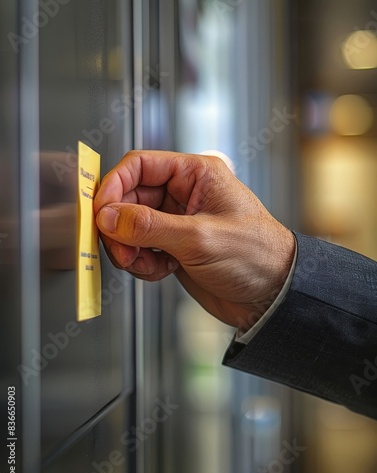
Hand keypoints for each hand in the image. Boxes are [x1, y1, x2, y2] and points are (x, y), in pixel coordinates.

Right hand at [94, 150, 294, 330]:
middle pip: (130, 198)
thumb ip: (150, 226)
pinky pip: (140, 248)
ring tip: (145, 264)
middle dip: (120, 226)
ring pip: (131, 226)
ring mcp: (177, 221)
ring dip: (129, 248)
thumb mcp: (200, 238)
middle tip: (121, 250)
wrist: (272, 297)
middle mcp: (184, 194)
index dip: (113, 185)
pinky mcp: (174, 247)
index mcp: (196, 174)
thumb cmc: (257, 256)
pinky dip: (141, 262)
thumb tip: (108, 217)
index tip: (99, 211)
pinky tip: (159, 271)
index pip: (140, 165)